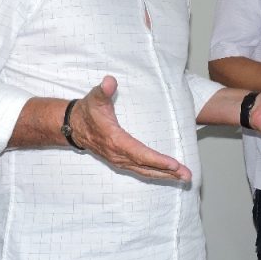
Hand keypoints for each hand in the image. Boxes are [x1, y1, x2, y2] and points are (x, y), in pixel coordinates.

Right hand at [69, 76, 191, 181]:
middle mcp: (118, 155)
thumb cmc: (88, 111)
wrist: (73, 126)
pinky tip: (168, 175)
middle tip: (187, 176)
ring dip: (165, 175)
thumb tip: (109, 82)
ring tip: (184, 177)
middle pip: (146, 166)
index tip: (174, 164)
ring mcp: (119, 161)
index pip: (139, 153)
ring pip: (145, 171)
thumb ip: (103, 90)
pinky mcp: (121, 162)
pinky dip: (156, 174)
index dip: (157, 160)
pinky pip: (141, 170)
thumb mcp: (95, 98)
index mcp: (115, 140)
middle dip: (168, 172)